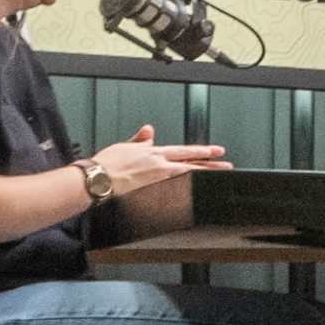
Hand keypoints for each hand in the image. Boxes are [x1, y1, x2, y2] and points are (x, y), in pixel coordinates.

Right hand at [92, 125, 227, 195]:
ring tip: (219, 178)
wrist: (96, 178)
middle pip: (191, 163)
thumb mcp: (125, 146)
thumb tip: (148, 130)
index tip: (216, 151)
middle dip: (211, 164)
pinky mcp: (153, 193)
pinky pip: (176, 192)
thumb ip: (140, 140)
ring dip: (205, 177)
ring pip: (188, 177)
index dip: (202, 150)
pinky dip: (189, 192)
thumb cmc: (106, 164)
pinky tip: (199, 194)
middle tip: (227, 165)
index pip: (184, 150)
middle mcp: (159, 165)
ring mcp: (158, 180)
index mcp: (153, 152)